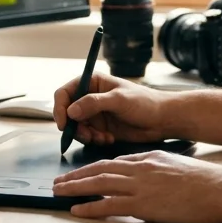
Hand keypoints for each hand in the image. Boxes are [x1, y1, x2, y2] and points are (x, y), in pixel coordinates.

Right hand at [53, 73, 169, 145]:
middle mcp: (89, 97)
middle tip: (88, 136)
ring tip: (102, 137)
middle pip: (67, 113)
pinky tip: (109, 139)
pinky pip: (88, 137)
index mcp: (92, 82)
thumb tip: (71, 112)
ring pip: (76, 127)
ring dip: (86, 136)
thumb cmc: (144, 103)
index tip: (63, 124)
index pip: (64, 93)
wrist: (162, 120)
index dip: (60, 108)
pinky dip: (95, 140)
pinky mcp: (100, 128)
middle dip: (75, 127)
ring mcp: (94, 114)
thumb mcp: (119, 100)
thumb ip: (94, 103)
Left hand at [53, 150, 221, 222]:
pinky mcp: (143, 204)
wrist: (220, 189)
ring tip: (59, 191)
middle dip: (76, 175)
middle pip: (100, 169)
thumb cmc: (204, 181)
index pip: (114, 161)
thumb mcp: (176, 164)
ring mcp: (140, 186)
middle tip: (59, 180)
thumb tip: (144, 176)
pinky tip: (77, 209)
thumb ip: (156, 168)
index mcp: (148, 158)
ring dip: (75, 187)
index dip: (93, 167)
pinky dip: (90, 207)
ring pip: (99, 183)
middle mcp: (140, 168)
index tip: (80, 172)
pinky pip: (109, 205)